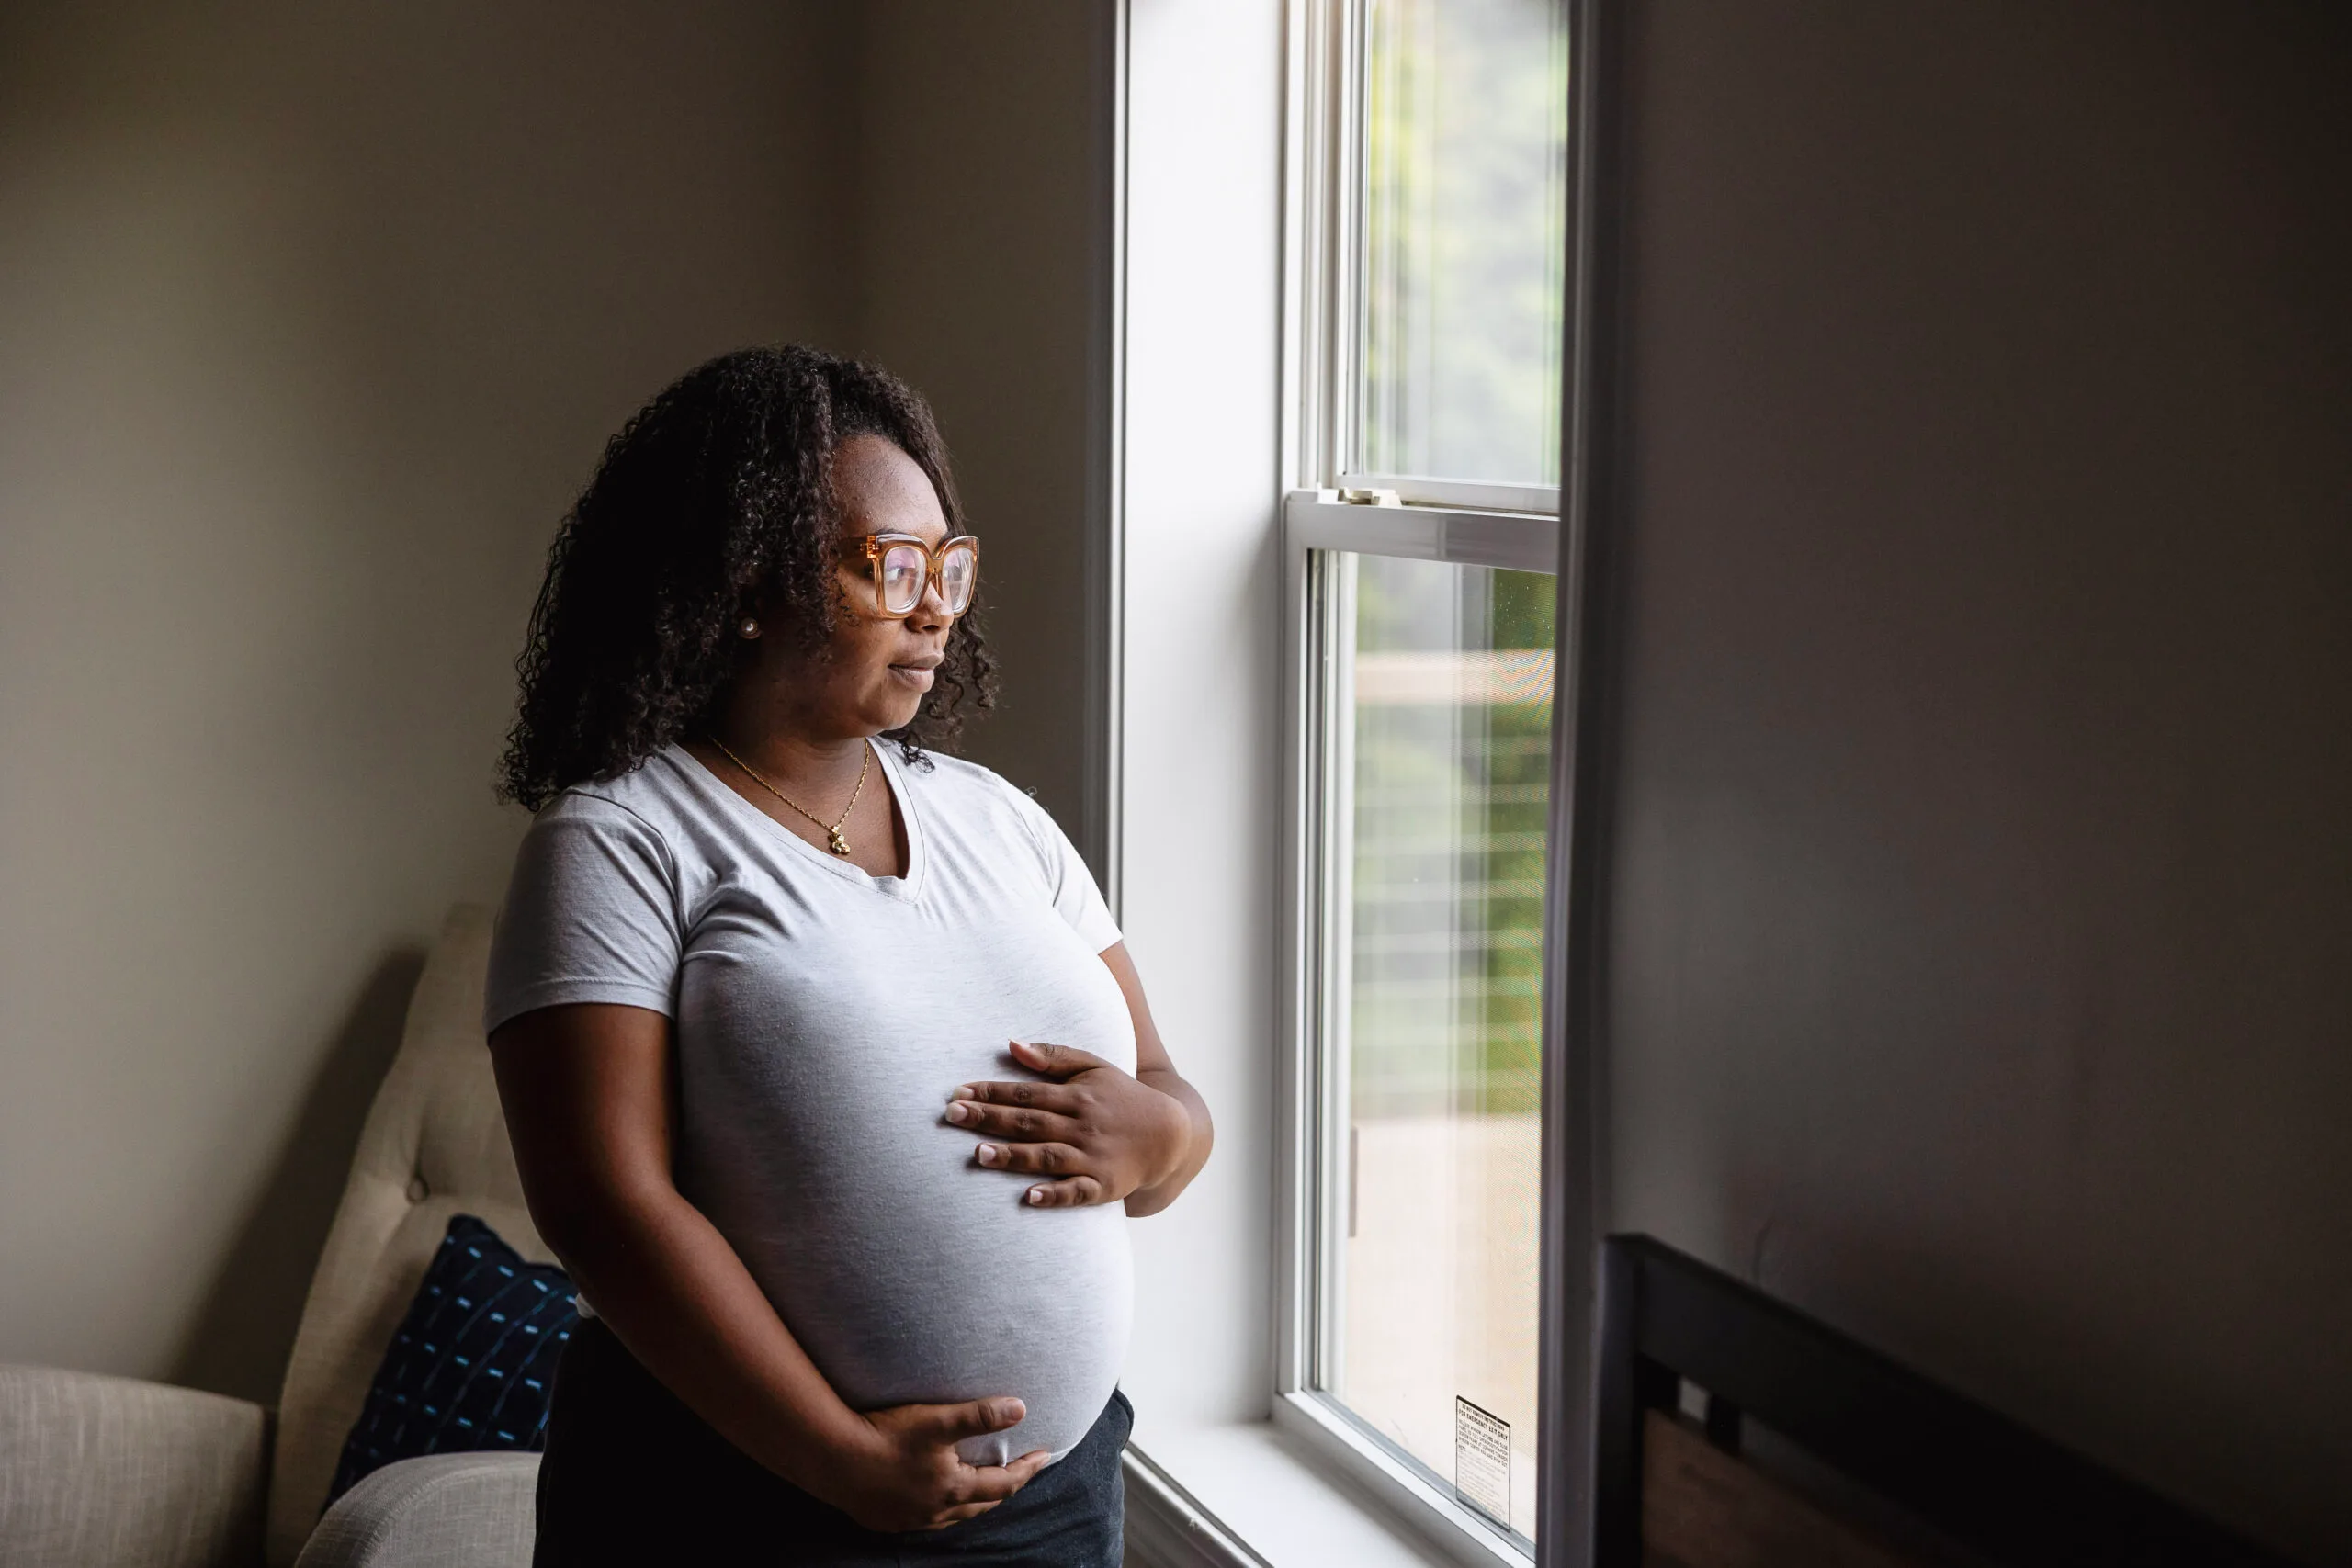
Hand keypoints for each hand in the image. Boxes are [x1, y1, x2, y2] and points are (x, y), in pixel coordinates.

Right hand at [819, 1395, 1050, 1531]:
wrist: (831, 1458)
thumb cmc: (886, 1436)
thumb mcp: (937, 1421)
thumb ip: (980, 1415)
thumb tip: (1021, 1408)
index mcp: (953, 1490)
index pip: (1003, 1484)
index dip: (1027, 1469)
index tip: (1044, 1456)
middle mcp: (935, 1512)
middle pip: (981, 1505)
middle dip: (1003, 1489)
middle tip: (1017, 1473)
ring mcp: (909, 1520)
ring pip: (953, 1515)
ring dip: (972, 1502)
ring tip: (980, 1486)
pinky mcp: (886, 1520)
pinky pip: (925, 1518)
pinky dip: (941, 1507)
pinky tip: (933, 1496)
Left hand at [945, 1039, 1190, 1206]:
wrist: (1169, 1135)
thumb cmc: (1122, 1097)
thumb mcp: (1094, 1067)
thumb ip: (1054, 1058)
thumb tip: (1011, 1045)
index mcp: (1078, 1095)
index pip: (1027, 1092)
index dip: (992, 1091)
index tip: (958, 1092)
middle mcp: (1083, 1125)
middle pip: (1029, 1122)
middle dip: (989, 1118)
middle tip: (953, 1115)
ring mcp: (1093, 1157)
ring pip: (1047, 1156)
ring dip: (1013, 1156)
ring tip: (978, 1154)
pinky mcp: (1103, 1187)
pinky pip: (1077, 1192)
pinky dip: (1054, 1196)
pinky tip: (1030, 1198)